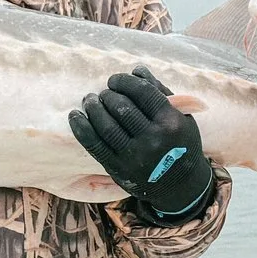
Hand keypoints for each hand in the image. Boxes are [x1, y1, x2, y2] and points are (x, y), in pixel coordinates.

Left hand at [70, 67, 214, 218]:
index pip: (142, 92)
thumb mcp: (181, 117)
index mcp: (171, 122)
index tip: (115, 81)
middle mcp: (153, 139)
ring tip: (90, 100)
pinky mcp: (118, 169)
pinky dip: (81, 127)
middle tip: (104, 93)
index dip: (124, 81)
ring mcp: (134, 156)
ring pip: (105, 124)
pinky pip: (94, 145)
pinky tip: (75, 115)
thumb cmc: (180, 144)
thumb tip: (136, 71)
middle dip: (108, 94)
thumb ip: (160, 92)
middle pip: (121, 106)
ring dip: (93, 107)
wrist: (180, 186)